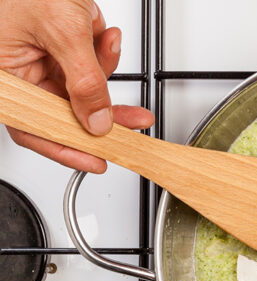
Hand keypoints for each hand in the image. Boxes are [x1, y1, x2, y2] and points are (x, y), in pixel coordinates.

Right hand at [0, 0, 153, 172]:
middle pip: (65, 112)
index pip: (33, 127)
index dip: (66, 149)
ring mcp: (41, 61)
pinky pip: (89, 66)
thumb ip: (84, 81)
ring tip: (108, 45)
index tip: (97, 161)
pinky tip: (105, 35)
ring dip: (105, 72)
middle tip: (133, 123)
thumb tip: (98, 121)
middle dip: (104, 113)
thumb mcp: (62, 31)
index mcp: (5, 76)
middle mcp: (20, 72)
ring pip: (83, 90)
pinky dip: (103, 54)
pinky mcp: (61, 49)